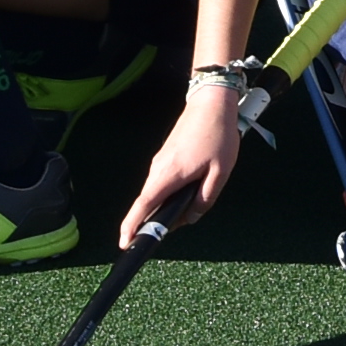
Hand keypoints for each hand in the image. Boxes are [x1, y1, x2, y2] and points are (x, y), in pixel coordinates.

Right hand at [122, 81, 246, 245]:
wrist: (211, 103)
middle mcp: (158, 169)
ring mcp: (160, 161)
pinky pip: (161, 182)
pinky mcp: (166, 156)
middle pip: (148, 202)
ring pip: (155, 192)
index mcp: (169, 175)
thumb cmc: (218, 136)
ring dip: (163, 206)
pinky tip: (184, 195)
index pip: (143, 205)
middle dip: (153, 221)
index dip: (132, 226)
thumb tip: (190, 218)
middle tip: (168, 232)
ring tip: (181, 214)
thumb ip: (205, 198)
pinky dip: (167, 194)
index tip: (124, 242)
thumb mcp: (220, 172)